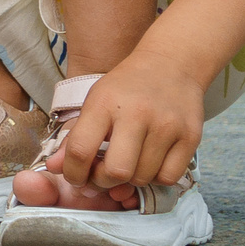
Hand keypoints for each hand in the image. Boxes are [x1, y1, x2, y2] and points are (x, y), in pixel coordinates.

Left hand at [48, 50, 205, 195]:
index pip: (80, 150)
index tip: (76, 177)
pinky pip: (168, 177)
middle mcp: (137, 114)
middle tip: (103, 175)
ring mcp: (167, 126)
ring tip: (128, 164)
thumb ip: (73, 138)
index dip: (74, 173)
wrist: (171, 64)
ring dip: (130, 180)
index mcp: (105, 103)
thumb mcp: (94, 102)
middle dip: (104, 181)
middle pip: (116, 171)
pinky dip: (155, 178)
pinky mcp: (190, 136)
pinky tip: (149, 163)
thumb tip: (53, 169)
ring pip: (142, 177)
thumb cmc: (126, 88)